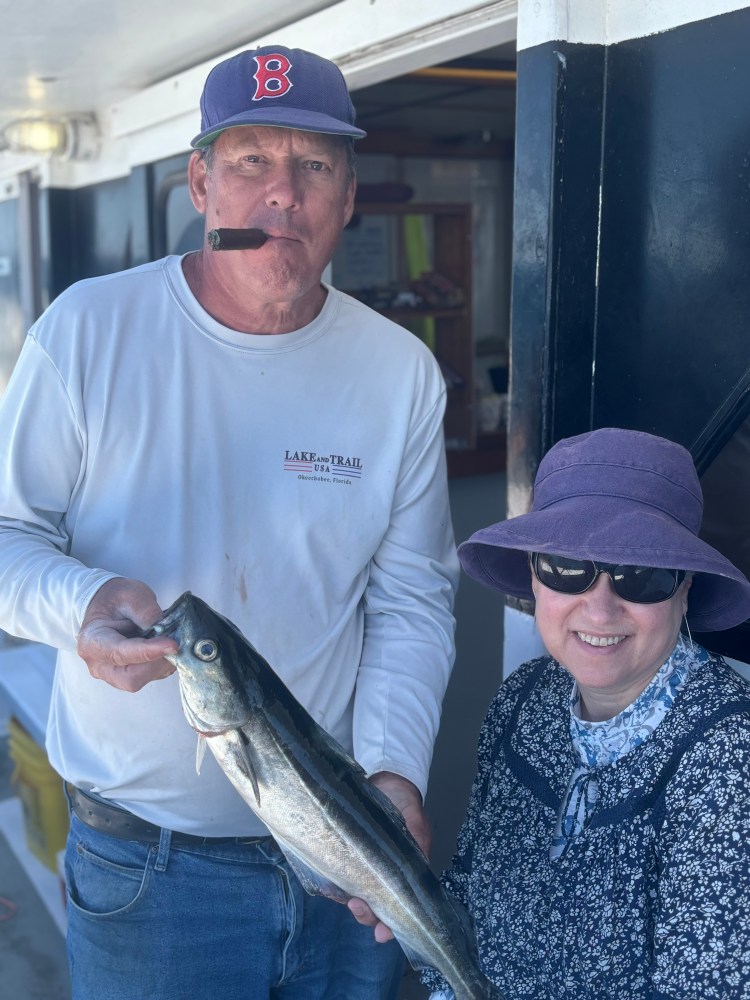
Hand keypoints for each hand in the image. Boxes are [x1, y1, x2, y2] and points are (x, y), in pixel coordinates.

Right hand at [76, 578, 177, 691]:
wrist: (108, 605)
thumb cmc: (116, 598)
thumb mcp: (132, 595)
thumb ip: (147, 614)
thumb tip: (167, 635)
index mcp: (92, 642)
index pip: (120, 653)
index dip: (149, 652)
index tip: (172, 645)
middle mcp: (99, 665)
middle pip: (131, 678)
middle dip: (158, 663)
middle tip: (175, 643)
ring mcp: (112, 674)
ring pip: (143, 679)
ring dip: (163, 662)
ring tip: (169, 638)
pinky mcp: (128, 676)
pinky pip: (149, 676)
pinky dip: (163, 663)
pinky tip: (165, 645)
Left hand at [347, 771, 430, 941]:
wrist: (386, 781)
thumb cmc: (405, 804)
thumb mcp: (416, 825)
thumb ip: (416, 846)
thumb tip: (419, 868)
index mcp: (406, 875)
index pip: (400, 907)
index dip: (392, 925)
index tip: (384, 933)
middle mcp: (385, 877)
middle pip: (377, 909)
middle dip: (369, 916)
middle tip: (359, 907)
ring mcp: (365, 869)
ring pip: (359, 898)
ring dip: (355, 906)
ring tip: (349, 901)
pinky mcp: (347, 858)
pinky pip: (341, 880)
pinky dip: (337, 888)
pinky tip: (333, 890)